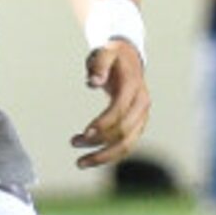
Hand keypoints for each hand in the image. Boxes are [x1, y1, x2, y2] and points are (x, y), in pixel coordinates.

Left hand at [72, 39, 150, 167]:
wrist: (130, 58)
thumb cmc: (114, 56)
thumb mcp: (105, 51)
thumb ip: (99, 64)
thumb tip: (92, 81)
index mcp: (134, 86)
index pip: (120, 110)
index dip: (103, 123)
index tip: (84, 133)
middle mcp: (142, 104)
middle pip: (124, 132)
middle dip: (99, 142)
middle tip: (73, 143)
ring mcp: (142, 116)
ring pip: (127, 144)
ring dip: (103, 156)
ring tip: (80, 162)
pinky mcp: (138, 125)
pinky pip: (126, 146)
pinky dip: (109, 155)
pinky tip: (91, 158)